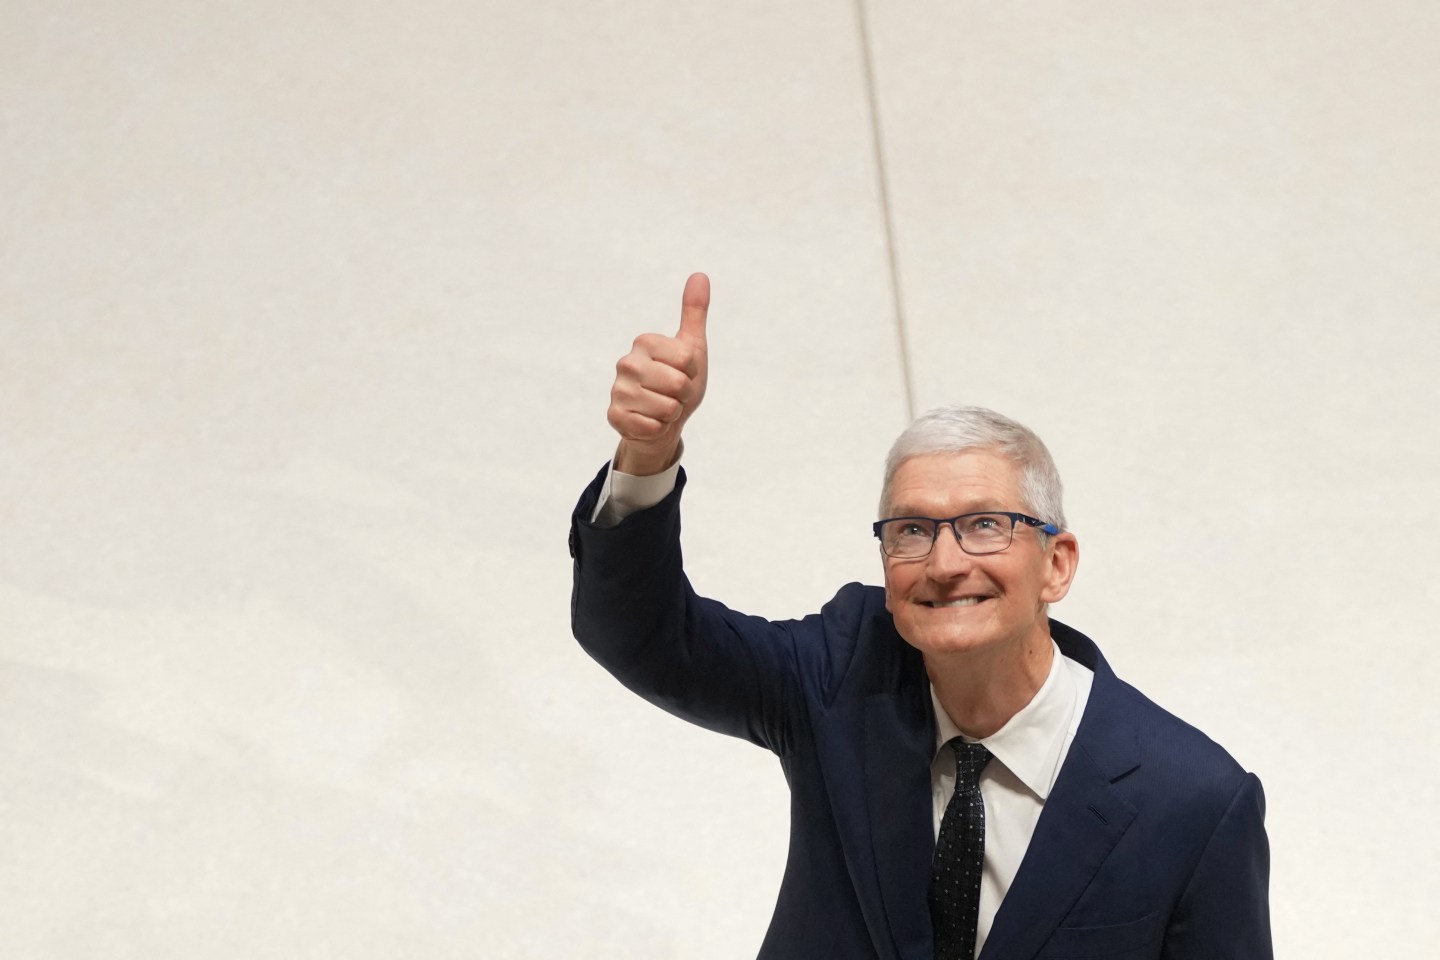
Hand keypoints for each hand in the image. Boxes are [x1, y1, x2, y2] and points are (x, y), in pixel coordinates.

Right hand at [607, 273, 709, 474]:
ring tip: (661, 407)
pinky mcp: (614, 416)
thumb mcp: (691, 348)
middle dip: (683, 395)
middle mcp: (626, 362)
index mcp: (644, 341)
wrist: (663, 421)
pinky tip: (650, 421)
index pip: (687, 359)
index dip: (692, 372)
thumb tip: (700, 275)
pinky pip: (651, 427)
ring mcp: (618, 390)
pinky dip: (658, 429)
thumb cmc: (678, 382)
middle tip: (672, 394)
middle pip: (678, 384)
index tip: (682, 373)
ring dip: (671, 414)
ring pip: (666, 408)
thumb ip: (694, 313)